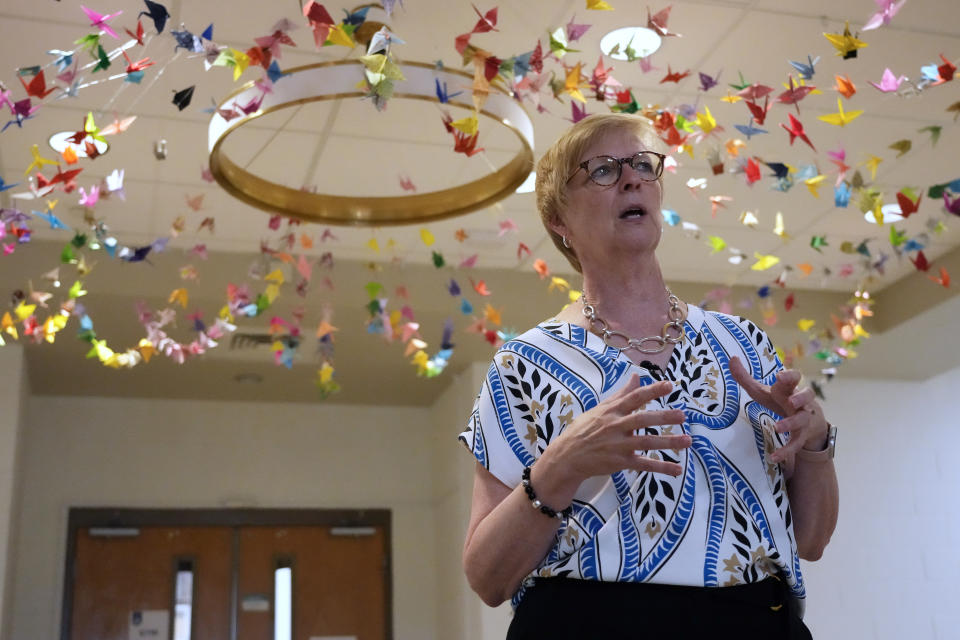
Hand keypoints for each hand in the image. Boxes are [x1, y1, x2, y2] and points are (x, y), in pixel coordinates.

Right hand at [539, 374, 691, 489]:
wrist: (567, 456)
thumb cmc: (584, 430)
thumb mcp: (600, 409)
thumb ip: (622, 394)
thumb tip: (637, 376)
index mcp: (612, 411)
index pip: (634, 398)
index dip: (652, 391)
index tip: (669, 385)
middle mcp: (615, 426)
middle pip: (642, 419)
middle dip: (663, 417)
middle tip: (682, 415)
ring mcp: (618, 445)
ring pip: (646, 442)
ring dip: (669, 442)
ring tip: (688, 441)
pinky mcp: (620, 462)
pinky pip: (644, 464)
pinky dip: (661, 468)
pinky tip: (677, 469)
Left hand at [729, 357, 828, 462]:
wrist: (809, 423)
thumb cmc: (782, 401)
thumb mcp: (763, 390)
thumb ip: (746, 377)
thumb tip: (731, 358)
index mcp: (790, 388)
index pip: (795, 377)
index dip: (790, 376)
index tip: (779, 377)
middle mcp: (801, 401)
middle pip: (807, 395)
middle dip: (800, 398)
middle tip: (790, 402)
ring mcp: (804, 418)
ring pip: (803, 419)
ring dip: (791, 423)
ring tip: (777, 428)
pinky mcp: (803, 435)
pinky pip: (796, 443)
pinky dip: (786, 450)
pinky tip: (774, 458)